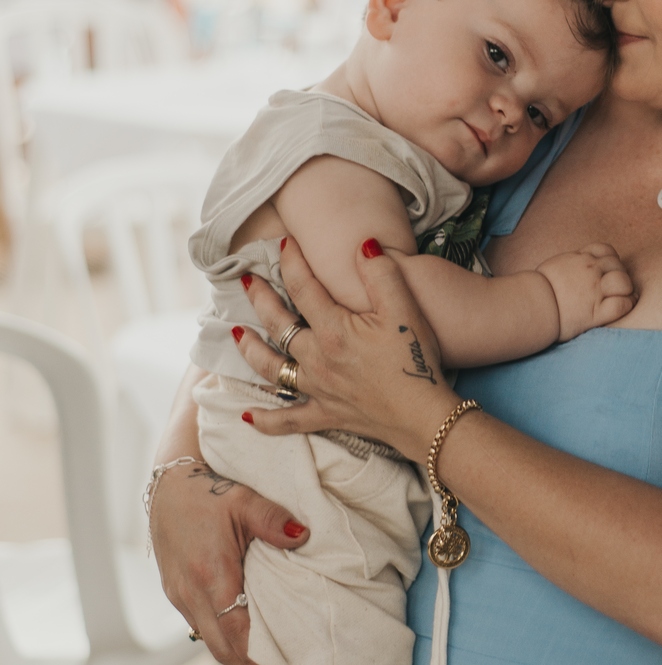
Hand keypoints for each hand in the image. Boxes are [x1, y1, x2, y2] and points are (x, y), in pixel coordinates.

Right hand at [152, 459, 308, 664]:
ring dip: (232, 653)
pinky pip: (198, 624)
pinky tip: (239, 635)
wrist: (167, 483)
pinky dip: (219, 636)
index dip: (256, 658)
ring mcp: (178, 594)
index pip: (235, 634)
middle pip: (220, 647)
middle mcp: (189, 592)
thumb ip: (275, 521)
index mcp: (210, 575)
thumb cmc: (209, 490)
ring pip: (206, 639)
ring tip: (263, 664)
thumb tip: (304, 537)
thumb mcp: (245, 500)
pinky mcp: (173, 590)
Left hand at [233, 235, 459, 459]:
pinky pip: (288, 420)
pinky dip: (267, 420)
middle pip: (277, 323)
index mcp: (333, 329)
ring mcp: (317, 389)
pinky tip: (247, 416)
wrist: (424, 416)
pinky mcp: (325, 414)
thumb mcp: (404, 311)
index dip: (292, 262)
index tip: (285, 243)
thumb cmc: (416, 361)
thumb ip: (381, 274)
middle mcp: (316, 358)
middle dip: (259, 298)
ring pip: (271, 367)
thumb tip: (363, 244)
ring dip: (249, 349)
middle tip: (246, 280)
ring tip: (235, 333)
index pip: (302, 287)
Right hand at [537, 243, 635, 341]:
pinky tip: (623, 307)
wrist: (531, 306)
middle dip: (620, 275)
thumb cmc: (538, 290)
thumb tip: (574, 266)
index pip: (606, 250)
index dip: (611, 260)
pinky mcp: (596, 311)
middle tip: (615, 287)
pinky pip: (623, 304)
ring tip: (623, 296)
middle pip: (618, 265)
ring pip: (624, 282)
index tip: (607, 271)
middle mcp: (590, 271)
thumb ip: (570, 263)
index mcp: (579, 258)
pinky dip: (627, 304)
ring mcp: (595, 290)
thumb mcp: (555, 266)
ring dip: (626, 288)